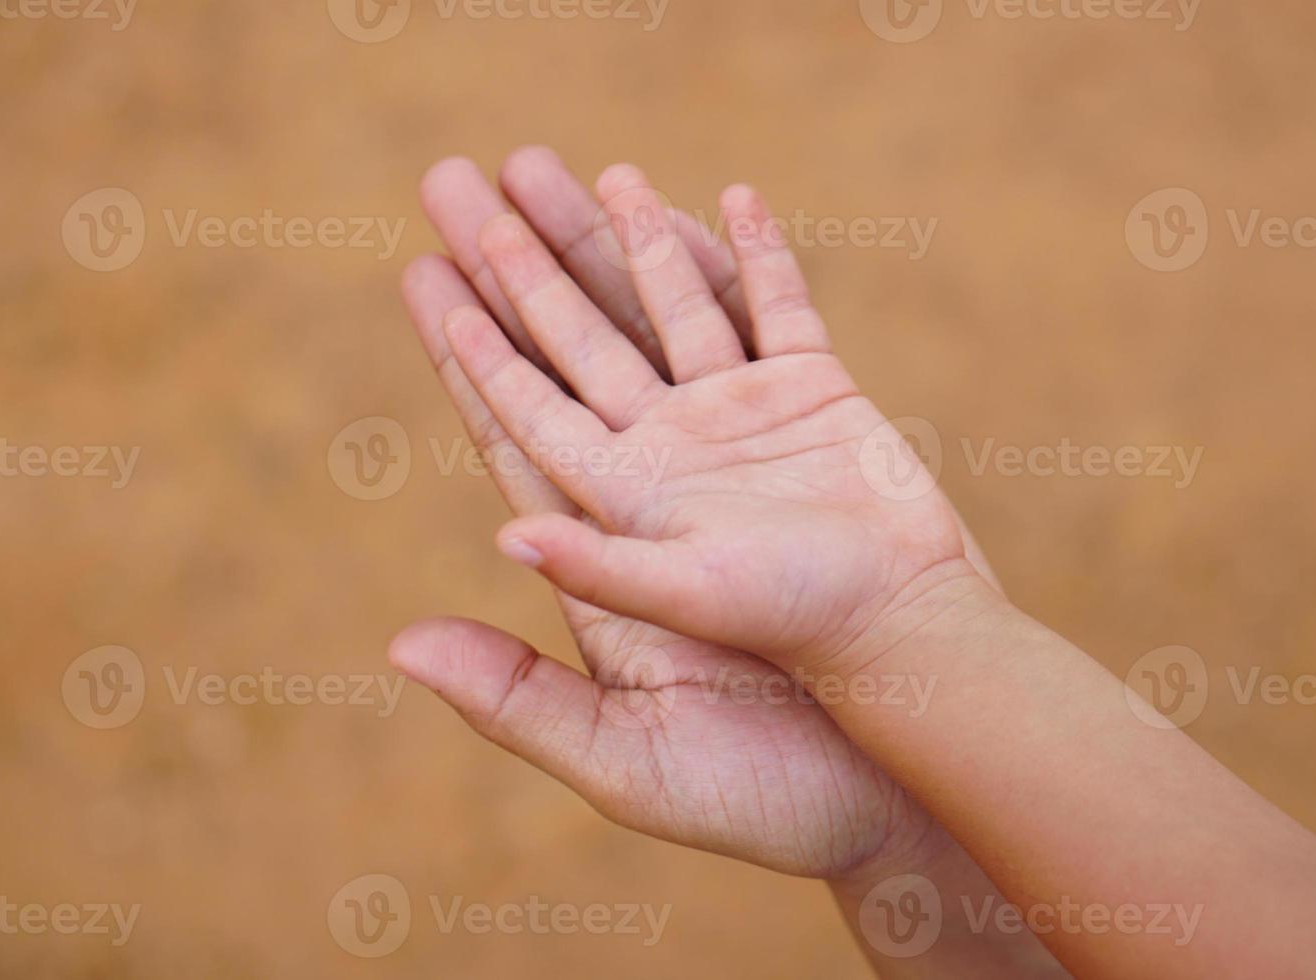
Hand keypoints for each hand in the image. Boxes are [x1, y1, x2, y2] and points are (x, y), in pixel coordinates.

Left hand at [393, 149, 952, 879]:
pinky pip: (782, 315)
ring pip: (670, 312)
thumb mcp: (632, 761)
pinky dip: (756, 258)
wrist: (909, 767)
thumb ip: (524, 698)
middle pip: (576, 346)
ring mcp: (748, 441)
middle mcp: (669, 478)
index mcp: (612, 542)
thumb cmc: (774, 788)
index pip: (520, 426)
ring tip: (581, 166)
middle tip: (460, 180)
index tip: (421, 274)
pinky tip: (725, 200)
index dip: (467, 353)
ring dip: (625, 237)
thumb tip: (406, 642)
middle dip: (519, 264)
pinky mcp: (826, 418)